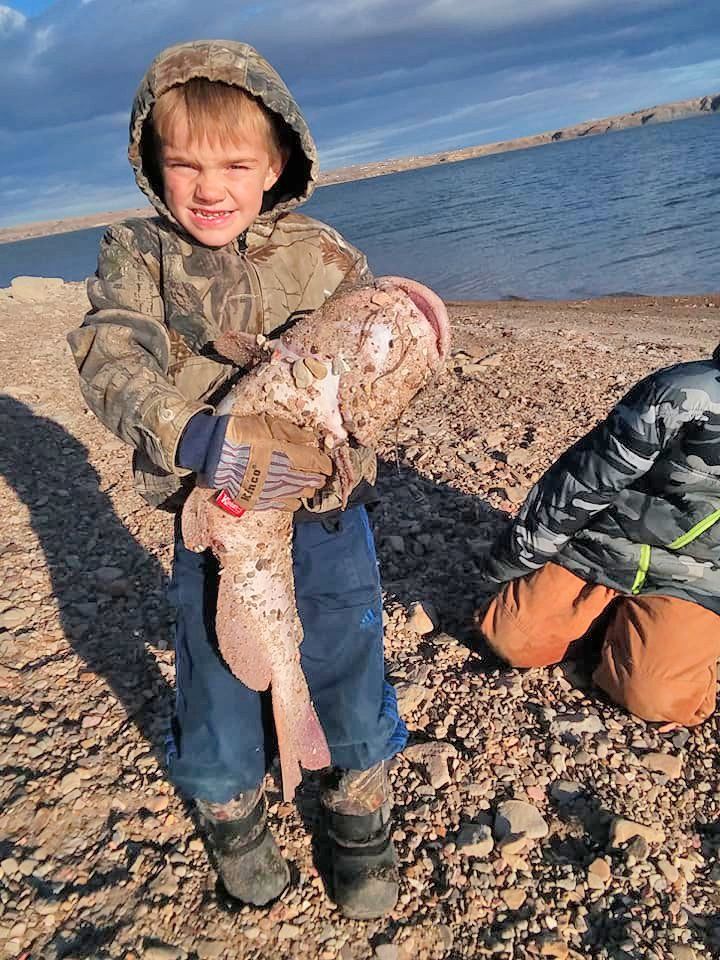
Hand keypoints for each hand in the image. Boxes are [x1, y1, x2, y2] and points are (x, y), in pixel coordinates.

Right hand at [204, 414, 332, 510]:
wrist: (213, 452)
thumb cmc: (241, 433)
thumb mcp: (268, 424)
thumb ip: (292, 432)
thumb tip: (311, 437)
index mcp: (285, 455)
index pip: (314, 462)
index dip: (324, 464)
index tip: (327, 464)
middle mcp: (281, 476)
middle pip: (308, 481)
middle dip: (317, 479)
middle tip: (321, 477)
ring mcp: (269, 490)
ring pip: (297, 494)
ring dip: (306, 490)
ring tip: (309, 487)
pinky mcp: (257, 500)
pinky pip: (281, 506)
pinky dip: (291, 503)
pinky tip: (294, 500)